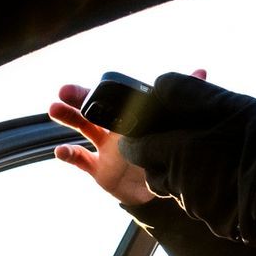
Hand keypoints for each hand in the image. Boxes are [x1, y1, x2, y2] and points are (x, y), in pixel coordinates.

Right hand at [49, 68, 206, 205]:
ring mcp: (104, 147)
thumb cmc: (166, 147)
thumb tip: (202, 72)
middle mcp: (114, 128)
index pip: (111, 98)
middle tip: (62, 91)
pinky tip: (60, 150)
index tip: (91, 84)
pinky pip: (81, 160)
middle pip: (91, 109)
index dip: (98, 90)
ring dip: (68, 118)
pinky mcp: (99, 169)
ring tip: (53, 110)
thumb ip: (186, 96)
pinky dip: (70, 154)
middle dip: (77, 99)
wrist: (164, 184)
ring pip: (82, 128)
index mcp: (130, 115)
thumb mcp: (175, 122)